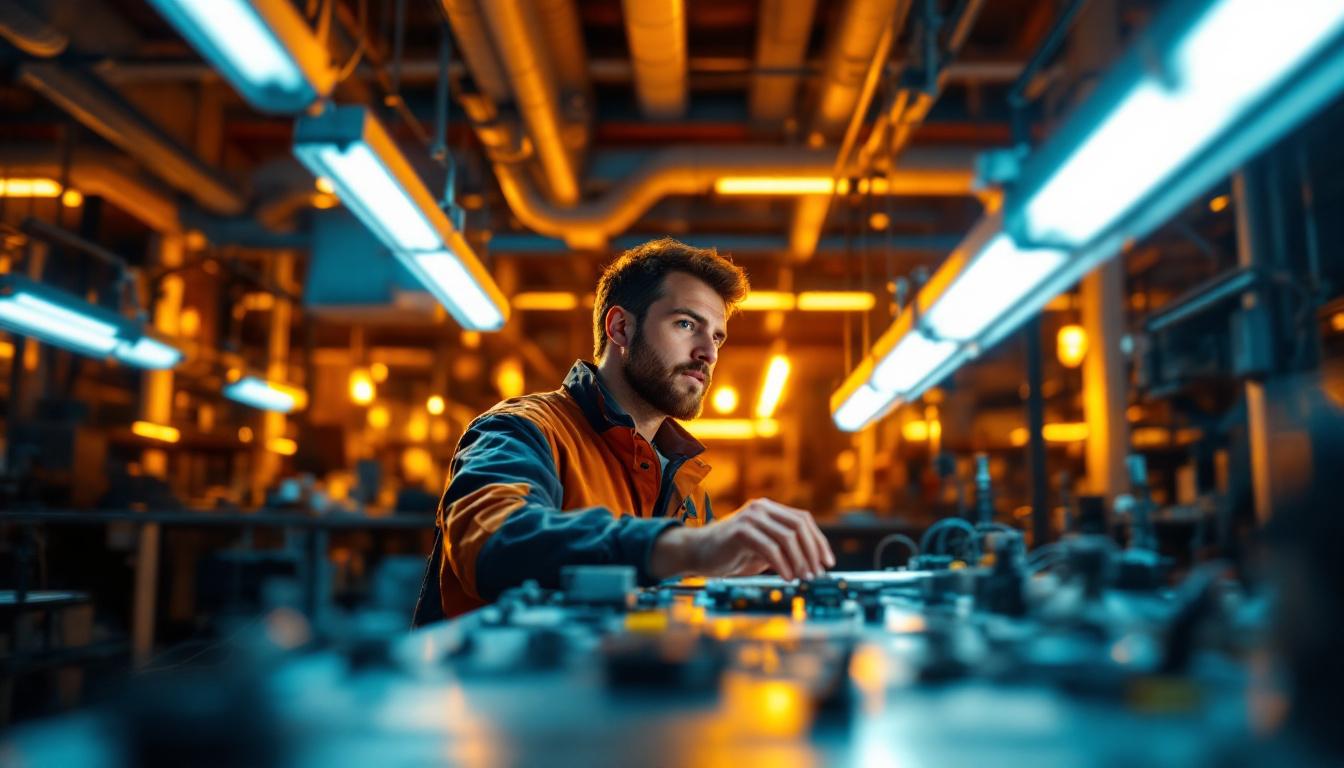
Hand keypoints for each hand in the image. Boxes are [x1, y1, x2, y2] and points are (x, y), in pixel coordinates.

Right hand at [649, 498, 834, 580]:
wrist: (697, 554)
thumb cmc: (731, 554)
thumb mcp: (763, 550)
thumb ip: (784, 549)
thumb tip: (814, 564)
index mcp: (769, 509)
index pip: (803, 520)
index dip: (819, 541)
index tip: (828, 562)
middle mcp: (761, 508)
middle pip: (798, 526)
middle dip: (812, 552)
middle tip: (817, 573)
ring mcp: (750, 517)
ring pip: (787, 537)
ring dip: (800, 560)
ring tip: (803, 577)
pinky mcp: (740, 531)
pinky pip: (769, 547)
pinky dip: (783, 564)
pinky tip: (787, 577)